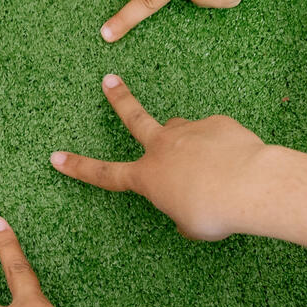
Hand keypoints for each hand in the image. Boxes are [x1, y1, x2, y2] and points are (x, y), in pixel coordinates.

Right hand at [52, 75, 271, 241]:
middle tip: (108, 80)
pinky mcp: (216, 124)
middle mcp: (162, 147)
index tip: (56, 157)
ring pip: (182, 131)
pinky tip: (239, 163)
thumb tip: (186, 206)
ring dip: (190, 143)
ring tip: (213, 164)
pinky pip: (217, 136)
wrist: (250, 184)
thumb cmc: (216, 211)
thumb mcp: (192, 225)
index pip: (104, 174)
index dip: (78, 167)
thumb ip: (181, 213)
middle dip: (118, 99)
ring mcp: (188, 131)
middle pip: (134, 117)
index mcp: (148, 176)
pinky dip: (224, 149)